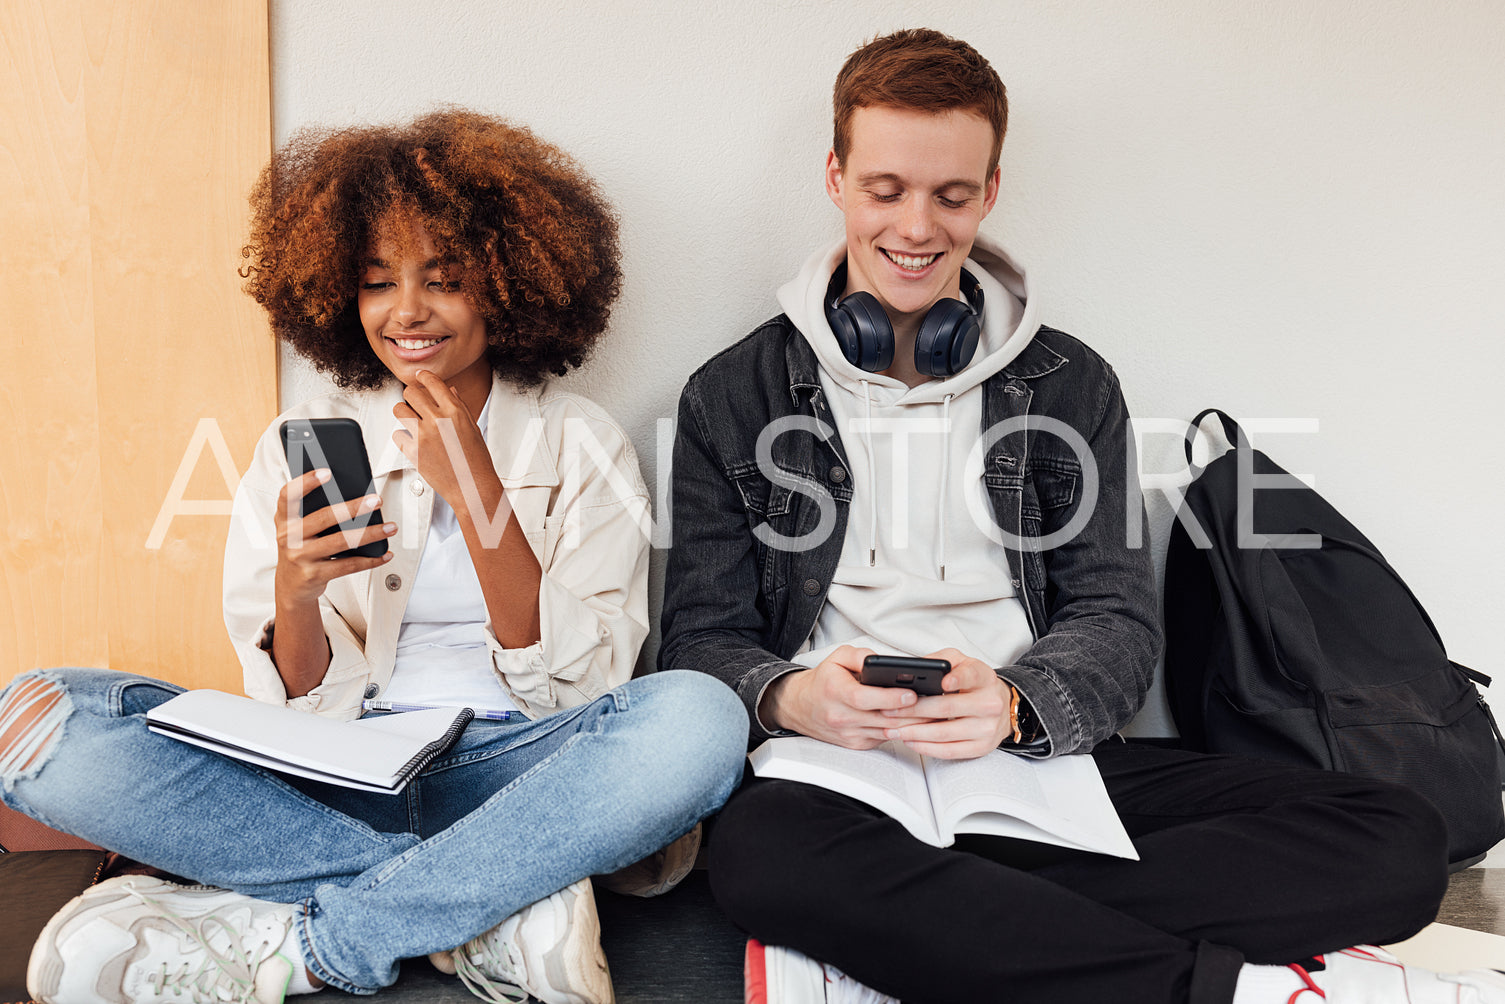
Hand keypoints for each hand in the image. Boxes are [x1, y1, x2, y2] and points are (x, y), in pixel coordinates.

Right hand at [274, 469, 394, 606]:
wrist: (290, 586)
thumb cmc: (300, 548)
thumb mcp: (297, 528)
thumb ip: (314, 511)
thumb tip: (353, 494)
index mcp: (284, 519)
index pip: (289, 496)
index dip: (306, 482)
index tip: (327, 472)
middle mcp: (289, 536)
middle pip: (324, 517)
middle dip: (354, 507)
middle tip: (376, 500)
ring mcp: (301, 557)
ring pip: (341, 542)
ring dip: (370, 533)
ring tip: (390, 527)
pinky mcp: (314, 575)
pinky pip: (348, 566)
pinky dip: (370, 560)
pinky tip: (385, 554)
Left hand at [392, 370, 503, 521]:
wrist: (473, 486)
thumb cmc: (476, 459)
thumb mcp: (472, 427)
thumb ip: (458, 406)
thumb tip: (449, 390)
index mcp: (454, 411)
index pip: (432, 382)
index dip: (423, 376)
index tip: (420, 376)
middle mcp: (437, 420)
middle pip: (410, 392)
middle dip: (411, 395)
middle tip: (414, 402)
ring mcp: (423, 436)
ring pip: (398, 410)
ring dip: (402, 412)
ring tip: (410, 420)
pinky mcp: (413, 452)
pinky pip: (397, 435)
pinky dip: (403, 437)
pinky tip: (412, 441)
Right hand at [760, 645, 933, 748]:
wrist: (801, 707)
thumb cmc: (824, 680)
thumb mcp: (837, 658)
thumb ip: (858, 655)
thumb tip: (880, 660)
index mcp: (835, 692)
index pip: (865, 699)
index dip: (890, 698)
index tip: (911, 693)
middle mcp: (841, 717)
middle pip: (882, 719)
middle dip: (911, 712)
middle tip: (936, 704)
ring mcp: (849, 734)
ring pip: (887, 732)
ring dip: (912, 725)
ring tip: (935, 713)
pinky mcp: (856, 745)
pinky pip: (884, 738)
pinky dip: (902, 731)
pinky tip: (919, 722)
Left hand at [881, 648, 1012, 759]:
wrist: (1002, 706)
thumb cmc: (974, 682)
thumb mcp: (962, 662)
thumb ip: (940, 661)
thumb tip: (912, 668)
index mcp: (984, 677)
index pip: (971, 676)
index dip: (957, 679)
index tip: (943, 682)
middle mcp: (990, 703)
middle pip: (947, 708)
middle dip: (914, 710)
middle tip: (889, 710)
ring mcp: (987, 728)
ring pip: (944, 733)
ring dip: (914, 732)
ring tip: (892, 729)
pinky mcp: (981, 747)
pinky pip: (949, 751)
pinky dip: (925, 747)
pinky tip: (909, 741)